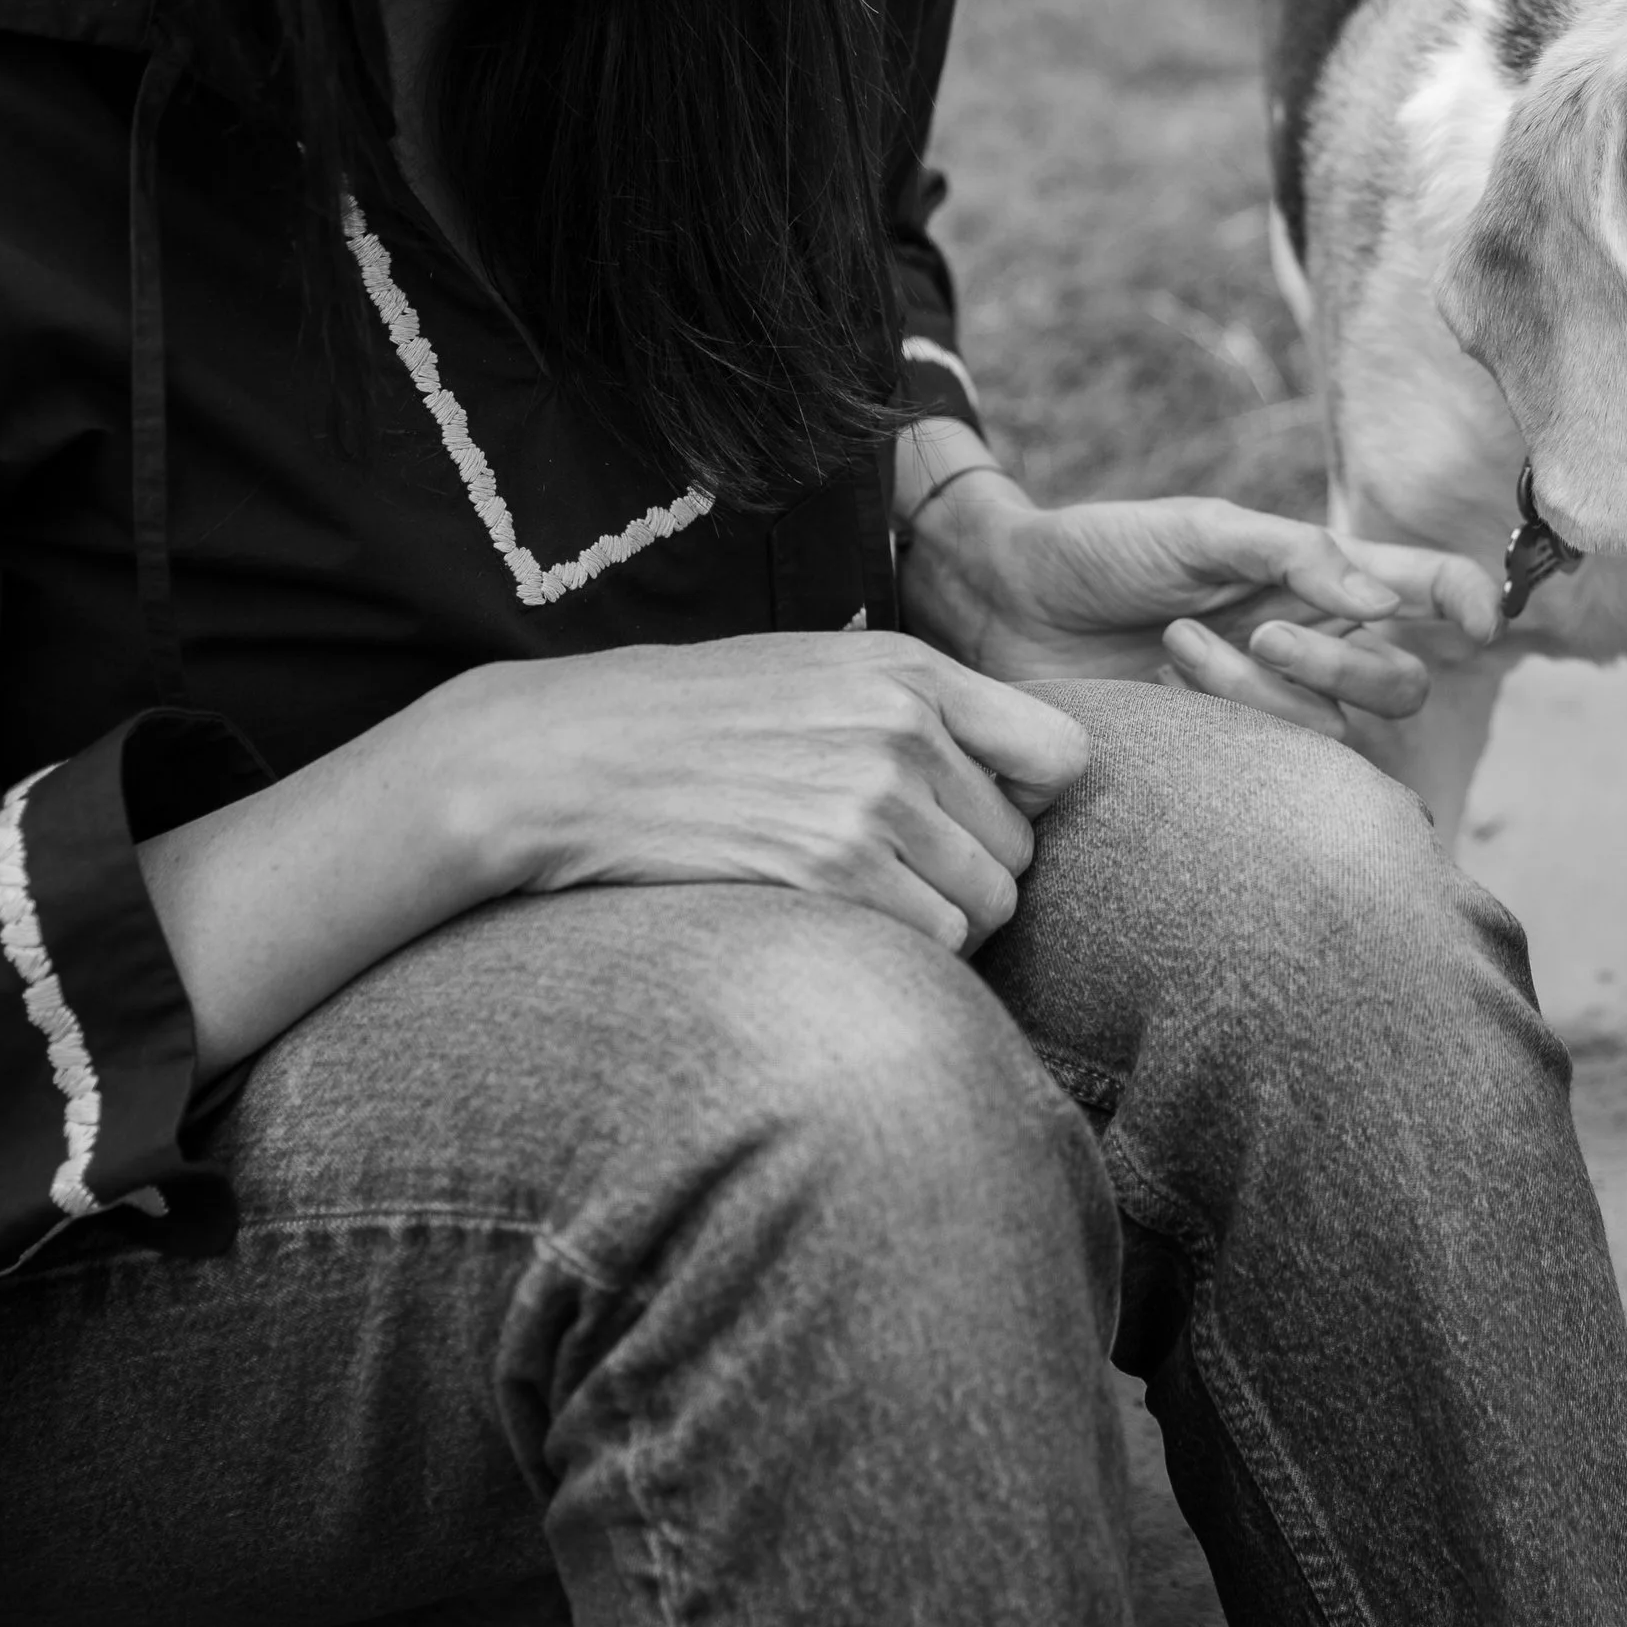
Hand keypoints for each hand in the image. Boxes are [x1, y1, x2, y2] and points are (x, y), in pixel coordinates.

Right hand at [449, 631, 1090, 953]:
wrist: (564, 759)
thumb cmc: (689, 720)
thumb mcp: (814, 672)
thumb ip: (916, 710)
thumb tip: (1021, 776)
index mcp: (909, 671)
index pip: (1062, 754)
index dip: (1030, 803)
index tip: (977, 819)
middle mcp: (904, 729)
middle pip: (1022, 851)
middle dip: (972, 876)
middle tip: (891, 874)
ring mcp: (869, 801)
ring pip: (987, 909)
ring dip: (939, 924)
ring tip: (859, 901)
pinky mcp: (830, 873)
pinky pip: (935, 945)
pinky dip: (904, 955)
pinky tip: (838, 926)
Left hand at [905, 480, 1500, 741]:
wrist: (1006, 606)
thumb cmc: (1103, 551)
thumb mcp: (1201, 529)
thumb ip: (1297, 555)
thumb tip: (1386, 595)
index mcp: (1314, 578)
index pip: (1423, 589)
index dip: (1465, 601)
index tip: (1478, 618)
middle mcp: (1308, 646)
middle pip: (1402, 684)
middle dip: (1347, 665)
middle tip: (1264, 634)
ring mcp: (1268, 709)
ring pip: (1340, 734)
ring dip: (1269, 692)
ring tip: (1180, 648)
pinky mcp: (1224, 760)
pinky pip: (1278, 770)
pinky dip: (1232, 720)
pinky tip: (1169, 687)